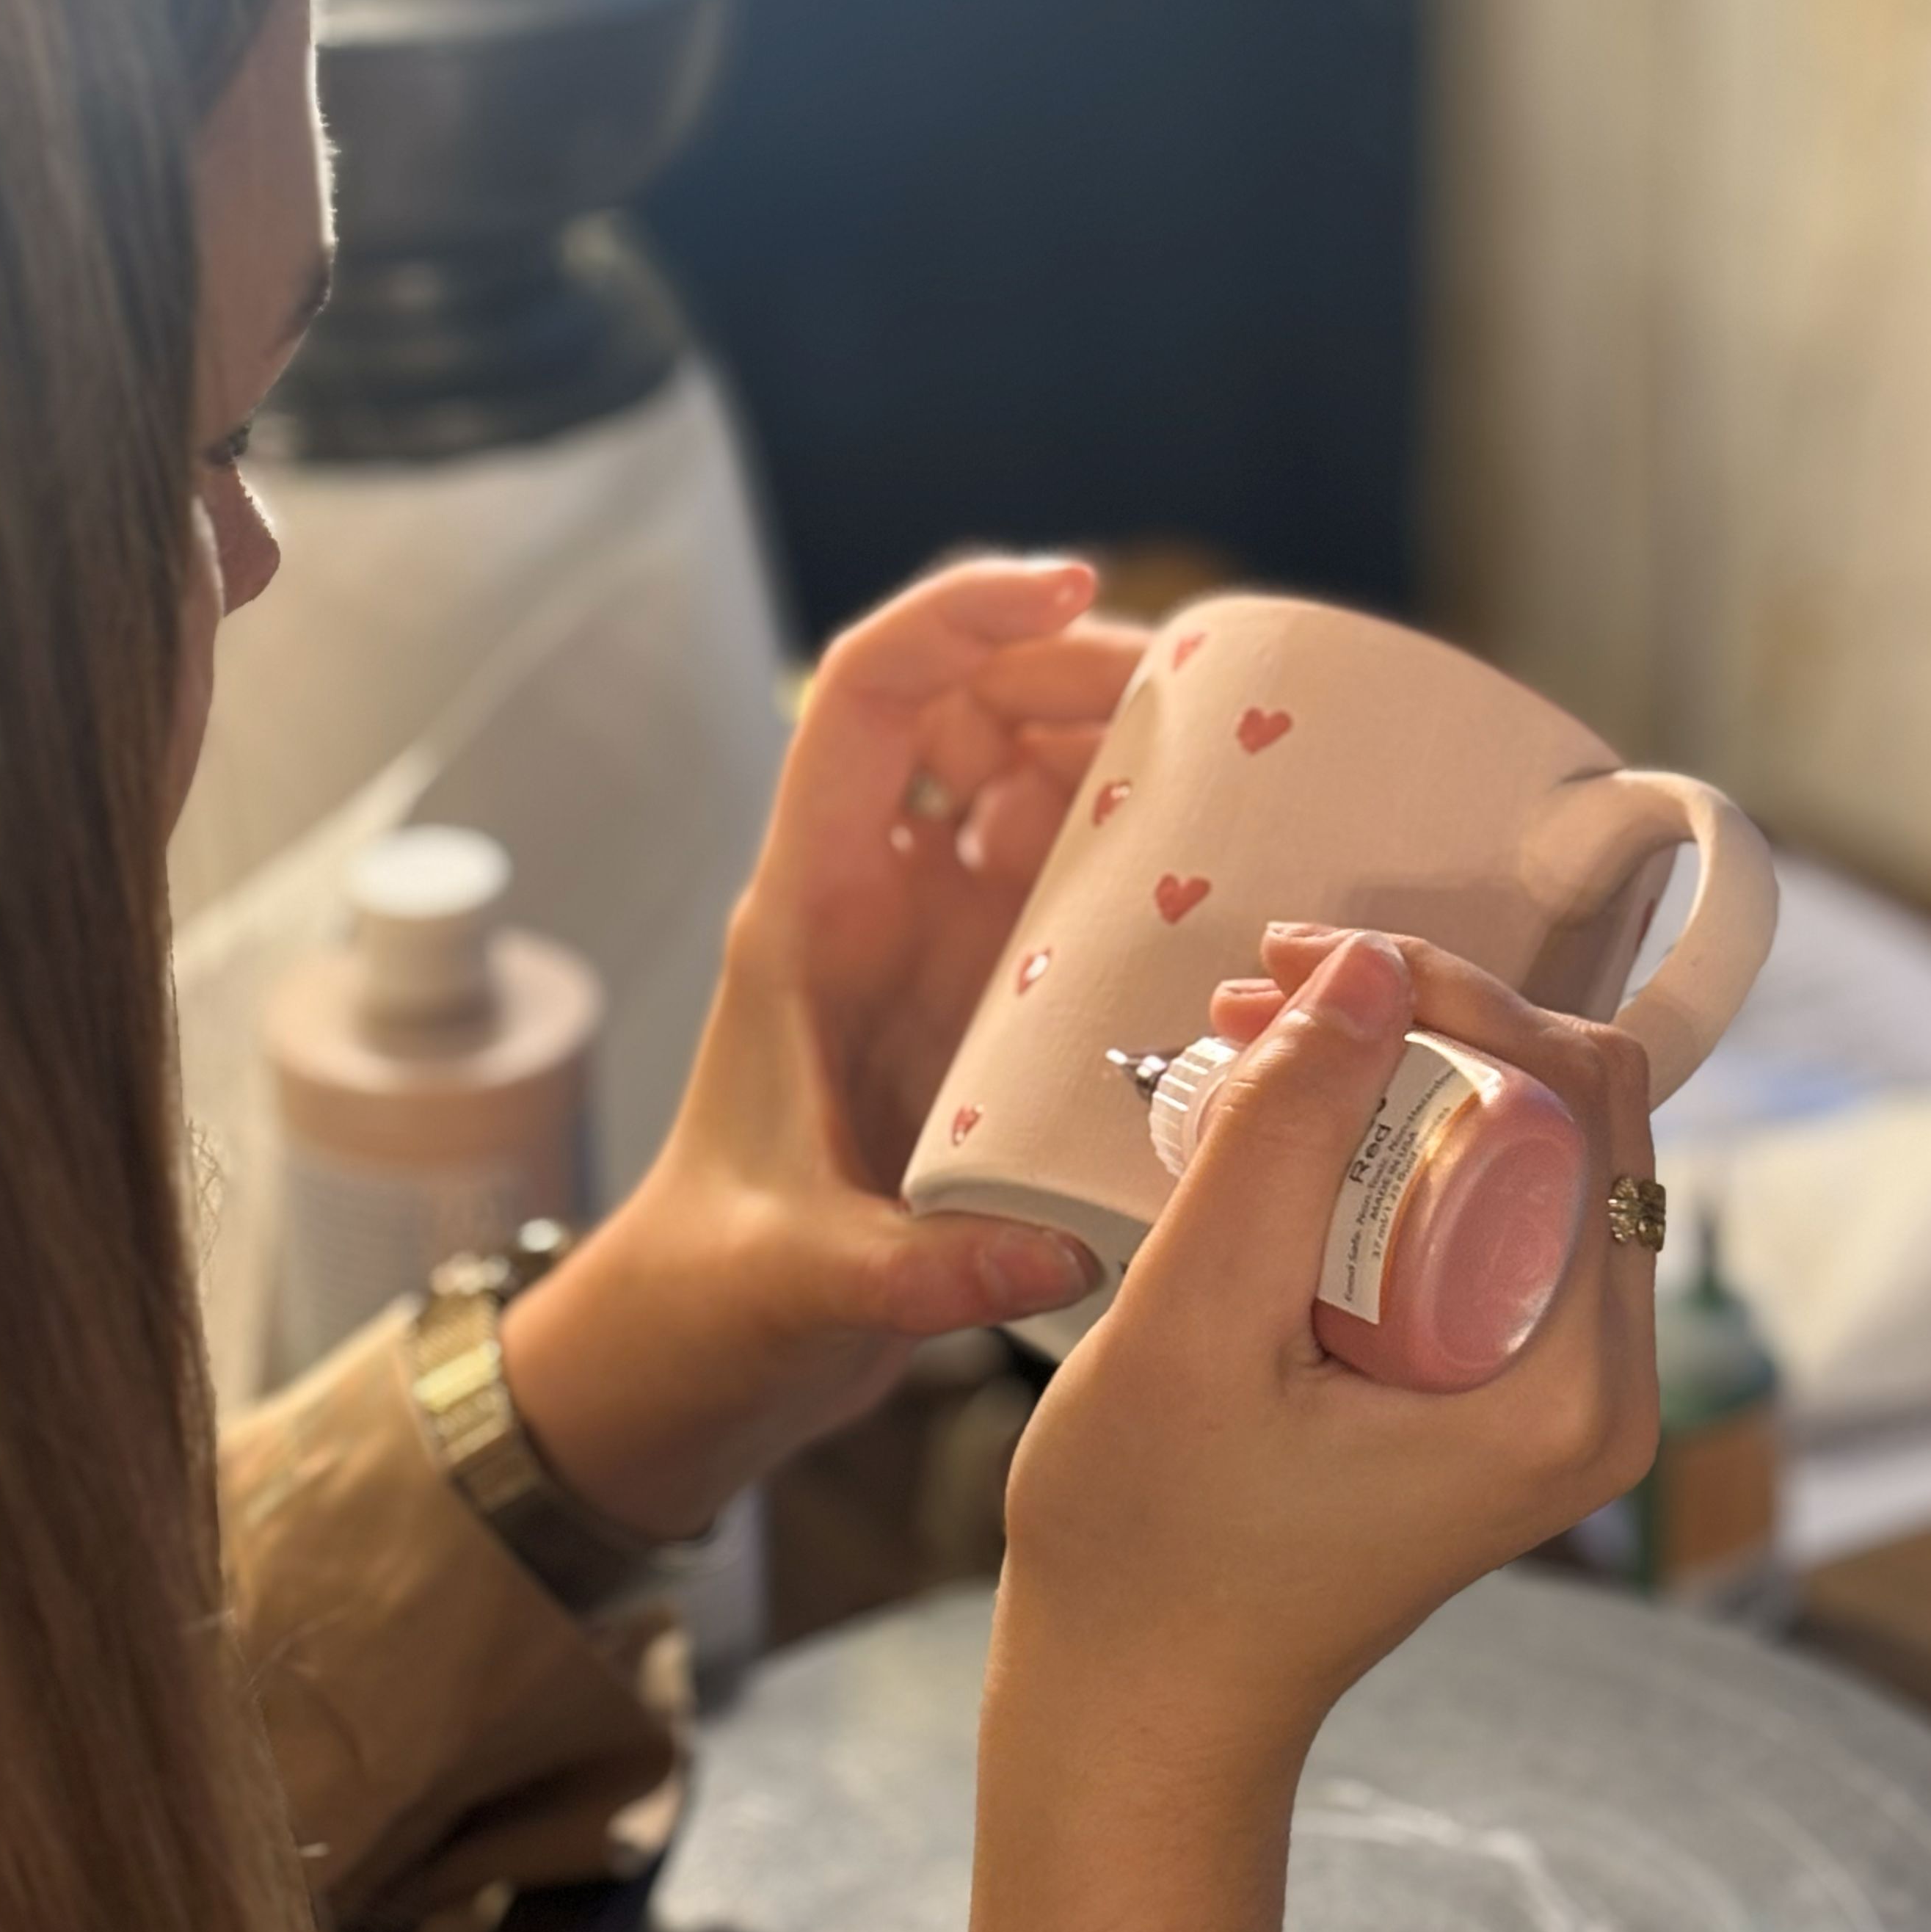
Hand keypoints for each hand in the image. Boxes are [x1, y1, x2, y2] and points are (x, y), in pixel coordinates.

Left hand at [502, 555, 1145, 1539]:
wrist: (700, 1346)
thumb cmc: (719, 1293)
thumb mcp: (803, 1283)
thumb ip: (912, 1275)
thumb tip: (1057, 1259)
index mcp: (807, 908)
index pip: (866, 698)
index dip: (960, 617)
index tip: (1073, 585)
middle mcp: (868, 891)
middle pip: (962, 703)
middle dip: (1070, 666)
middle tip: (1201, 698)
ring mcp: (927, 931)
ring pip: (1016, 767)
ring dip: (1109, 738)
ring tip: (1230, 756)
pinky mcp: (979, 984)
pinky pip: (1058, 863)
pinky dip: (1130, 835)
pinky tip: (1216, 861)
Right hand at [967, 929, 1658, 1931]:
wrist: (1140, 1710)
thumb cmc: (1153, 1551)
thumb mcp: (1194, 1323)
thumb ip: (1282, 1136)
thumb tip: (1367, 964)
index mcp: (1570, 1386)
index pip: (1582, 1101)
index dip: (1457, 997)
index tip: (1310, 966)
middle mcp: (1597, 1383)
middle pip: (1566, 1112)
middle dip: (1423, 1021)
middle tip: (1265, 991)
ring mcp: (1548, 1387)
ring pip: (1519, 1148)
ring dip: (1396, 1072)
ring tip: (1249, 1035)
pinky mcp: (1490, 1385)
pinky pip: (1475, 1211)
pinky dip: (1383, 1142)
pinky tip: (1271, 1120)